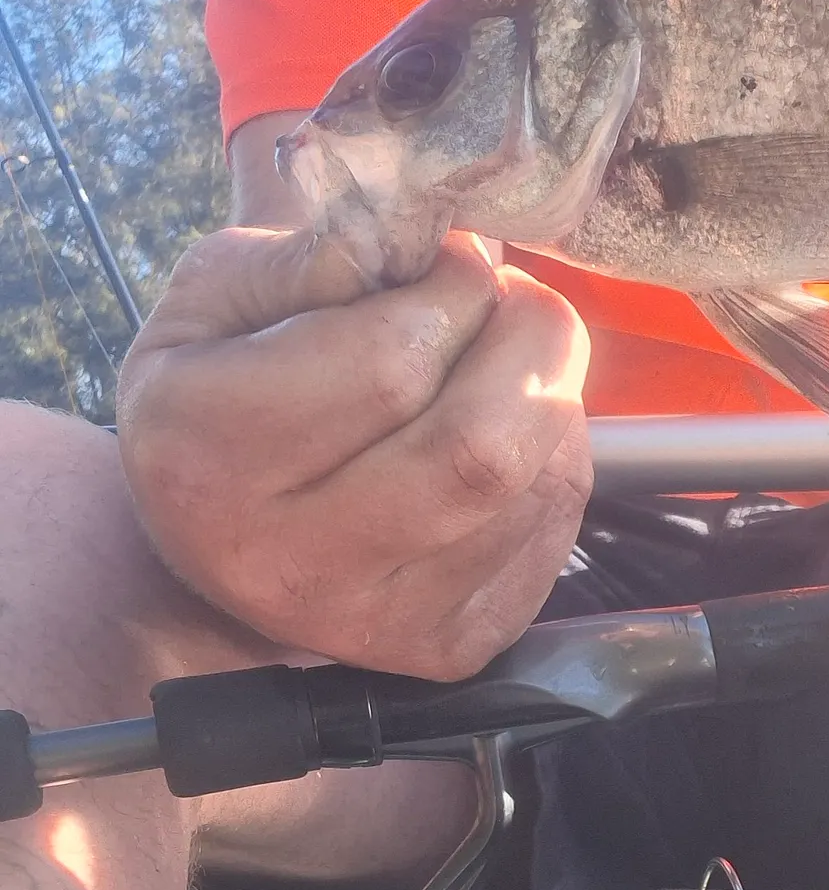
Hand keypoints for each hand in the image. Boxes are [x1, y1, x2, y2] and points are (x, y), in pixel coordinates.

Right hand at [118, 226, 591, 678]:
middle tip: (514, 300)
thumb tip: (429, 242)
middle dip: (532, 340)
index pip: (390, 365)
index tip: (457, 260)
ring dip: (551, 396)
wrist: (224, 540)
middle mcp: (292, 565)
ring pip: (537, 484)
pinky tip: (509, 435)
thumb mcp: (221, 296)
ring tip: (503, 364)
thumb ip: (315, 256)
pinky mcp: (454, 647)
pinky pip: (555, 528)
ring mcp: (381, 622)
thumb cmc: (226, 392)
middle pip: (481, 447)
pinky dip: (557, 459)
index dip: (456, 289)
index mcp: (210, 460)